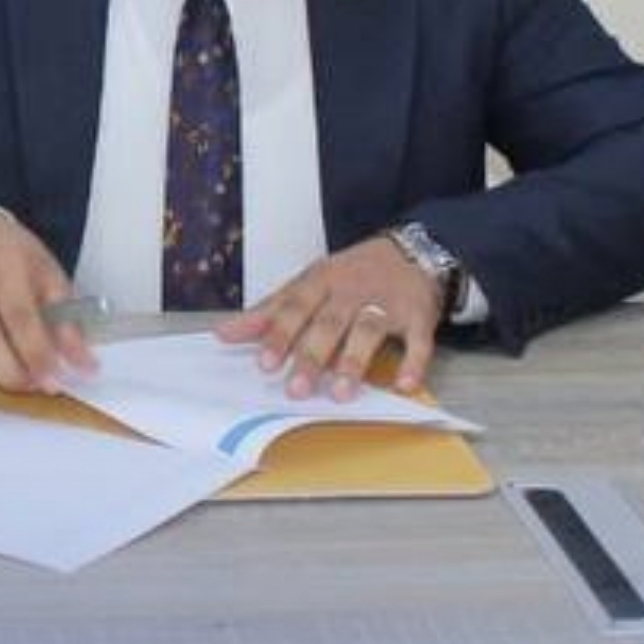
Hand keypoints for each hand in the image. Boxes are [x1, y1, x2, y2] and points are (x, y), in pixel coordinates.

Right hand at [0, 210, 93, 394]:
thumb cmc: (12, 255)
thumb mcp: (47, 273)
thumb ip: (67, 320)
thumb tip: (84, 366)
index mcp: (6, 257)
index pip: (20, 314)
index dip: (37, 353)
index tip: (54, 381)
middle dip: (11, 373)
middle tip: (32, 386)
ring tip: (10, 370)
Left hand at [214, 236, 442, 401]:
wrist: (411, 250)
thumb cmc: (351, 274)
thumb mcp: (308, 284)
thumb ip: (269, 311)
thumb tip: (225, 333)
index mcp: (321, 280)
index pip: (296, 307)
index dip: (280, 335)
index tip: (264, 363)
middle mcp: (352, 290)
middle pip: (329, 323)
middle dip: (312, 356)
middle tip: (296, 389)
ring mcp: (388, 302)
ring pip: (369, 331)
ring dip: (354, 363)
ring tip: (341, 393)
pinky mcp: (419, 316)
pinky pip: (419, 340)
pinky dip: (414, 363)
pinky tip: (404, 385)